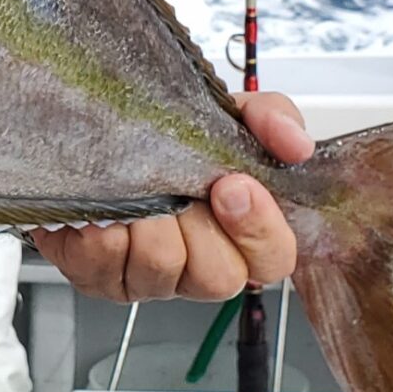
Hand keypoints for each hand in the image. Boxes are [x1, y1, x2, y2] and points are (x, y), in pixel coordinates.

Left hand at [32, 92, 307, 302]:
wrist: (96, 122)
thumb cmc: (169, 132)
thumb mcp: (229, 113)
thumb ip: (271, 118)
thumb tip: (296, 146)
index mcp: (242, 235)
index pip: (274, 260)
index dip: (259, 229)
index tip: (233, 186)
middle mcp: (199, 267)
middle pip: (219, 277)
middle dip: (199, 227)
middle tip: (182, 188)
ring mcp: (148, 278)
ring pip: (161, 267)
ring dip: (150, 221)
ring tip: (139, 189)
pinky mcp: (99, 276)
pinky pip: (104, 262)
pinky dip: (104, 227)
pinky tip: (106, 206)